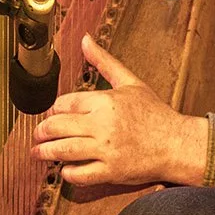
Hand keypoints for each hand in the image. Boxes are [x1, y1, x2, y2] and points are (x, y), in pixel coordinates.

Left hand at [32, 34, 208, 187]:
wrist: (177, 144)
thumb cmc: (155, 114)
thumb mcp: (130, 82)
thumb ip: (104, 61)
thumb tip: (85, 40)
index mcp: (105, 102)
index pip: (65, 104)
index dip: (53, 109)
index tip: (51, 113)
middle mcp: (103, 125)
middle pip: (57, 127)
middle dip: (41, 132)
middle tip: (37, 135)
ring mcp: (106, 149)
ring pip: (64, 151)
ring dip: (45, 152)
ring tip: (38, 153)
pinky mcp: (111, 171)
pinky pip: (80, 174)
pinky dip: (68, 173)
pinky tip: (65, 168)